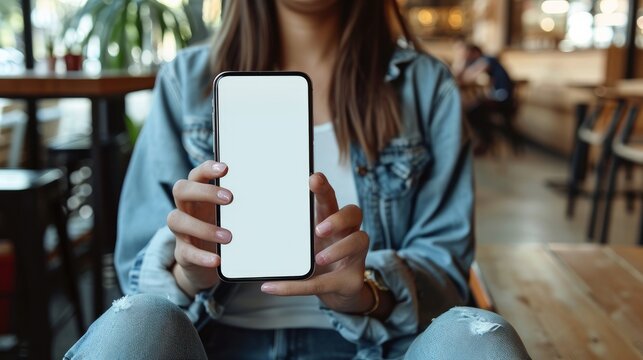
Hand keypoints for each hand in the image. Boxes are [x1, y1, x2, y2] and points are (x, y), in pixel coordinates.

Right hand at [167, 160, 232, 296]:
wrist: (206, 262)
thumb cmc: (221, 228)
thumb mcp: (230, 215)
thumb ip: (241, 204)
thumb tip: (269, 194)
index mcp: (198, 195)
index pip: (196, 174)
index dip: (207, 169)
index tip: (225, 169)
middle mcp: (186, 208)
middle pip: (181, 190)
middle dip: (204, 192)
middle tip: (230, 198)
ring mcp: (181, 230)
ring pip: (176, 220)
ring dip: (203, 227)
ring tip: (228, 237)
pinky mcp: (182, 252)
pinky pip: (186, 252)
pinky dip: (201, 256)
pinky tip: (217, 260)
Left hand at [260, 173, 373, 313]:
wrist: (335, 292)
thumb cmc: (315, 260)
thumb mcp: (300, 244)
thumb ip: (283, 235)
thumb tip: (242, 231)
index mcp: (330, 219)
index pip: (330, 197)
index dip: (324, 188)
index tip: (313, 178)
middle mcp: (347, 232)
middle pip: (353, 213)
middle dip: (338, 217)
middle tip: (319, 228)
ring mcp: (355, 255)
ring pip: (358, 241)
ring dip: (338, 249)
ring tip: (318, 258)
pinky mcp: (351, 280)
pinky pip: (326, 282)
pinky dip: (298, 287)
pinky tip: (274, 287)